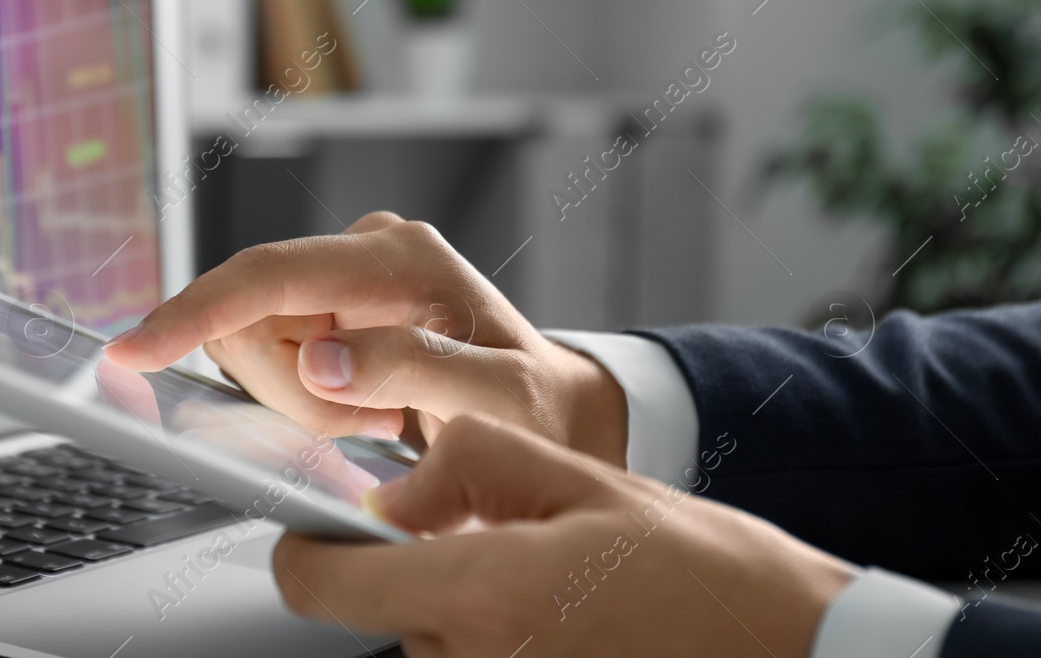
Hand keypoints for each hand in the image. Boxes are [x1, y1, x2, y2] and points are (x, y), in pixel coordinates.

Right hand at [103, 212, 627, 464]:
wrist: (550, 412)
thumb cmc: (535, 407)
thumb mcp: (499, 401)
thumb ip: (416, 371)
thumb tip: (322, 359)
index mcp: (398, 255)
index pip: (270, 273)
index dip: (196, 310)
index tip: (134, 348)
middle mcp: (359, 251)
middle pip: (248, 321)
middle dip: (287, 392)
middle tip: (366, 423)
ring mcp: (336, 280)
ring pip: (248, 347)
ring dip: (295, 403)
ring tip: (376, 417)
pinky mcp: (320, 311)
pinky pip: (265, 360)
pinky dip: (297, 402)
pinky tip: (357, 408)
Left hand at [275, 415, 853, 657]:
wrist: (797, 653)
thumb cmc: (706, 573)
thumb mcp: (582, 479)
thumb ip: (467, 465)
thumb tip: (389, 494)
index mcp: (478, 594)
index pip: (320, 587)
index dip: (308, 552)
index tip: (324, 529)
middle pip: (378, 617)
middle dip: (412, 571)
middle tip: (491, 538)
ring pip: (429, 648)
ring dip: (460, 612)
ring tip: (547, 586)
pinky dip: (494, 642)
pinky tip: (562, 624)